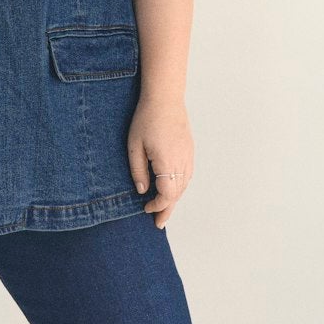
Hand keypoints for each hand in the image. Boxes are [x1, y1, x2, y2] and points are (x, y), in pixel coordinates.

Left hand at [127, 96, 192, 228]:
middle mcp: (182, 161)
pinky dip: (180, 187)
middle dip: (167, 209)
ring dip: (174, 199)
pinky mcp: (189, 151)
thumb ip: (138, 171)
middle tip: (159, 223)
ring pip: (184, 186)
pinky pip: (187, 176)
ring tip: (164, 210)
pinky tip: (172, 191)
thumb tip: (143, 191)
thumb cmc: (146, 119)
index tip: (146, 209)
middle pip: (178, 194)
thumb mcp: (134, 146)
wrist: (165, 99)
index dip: (158, 206)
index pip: (167, 194)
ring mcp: (188, 156)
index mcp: (167, 162)